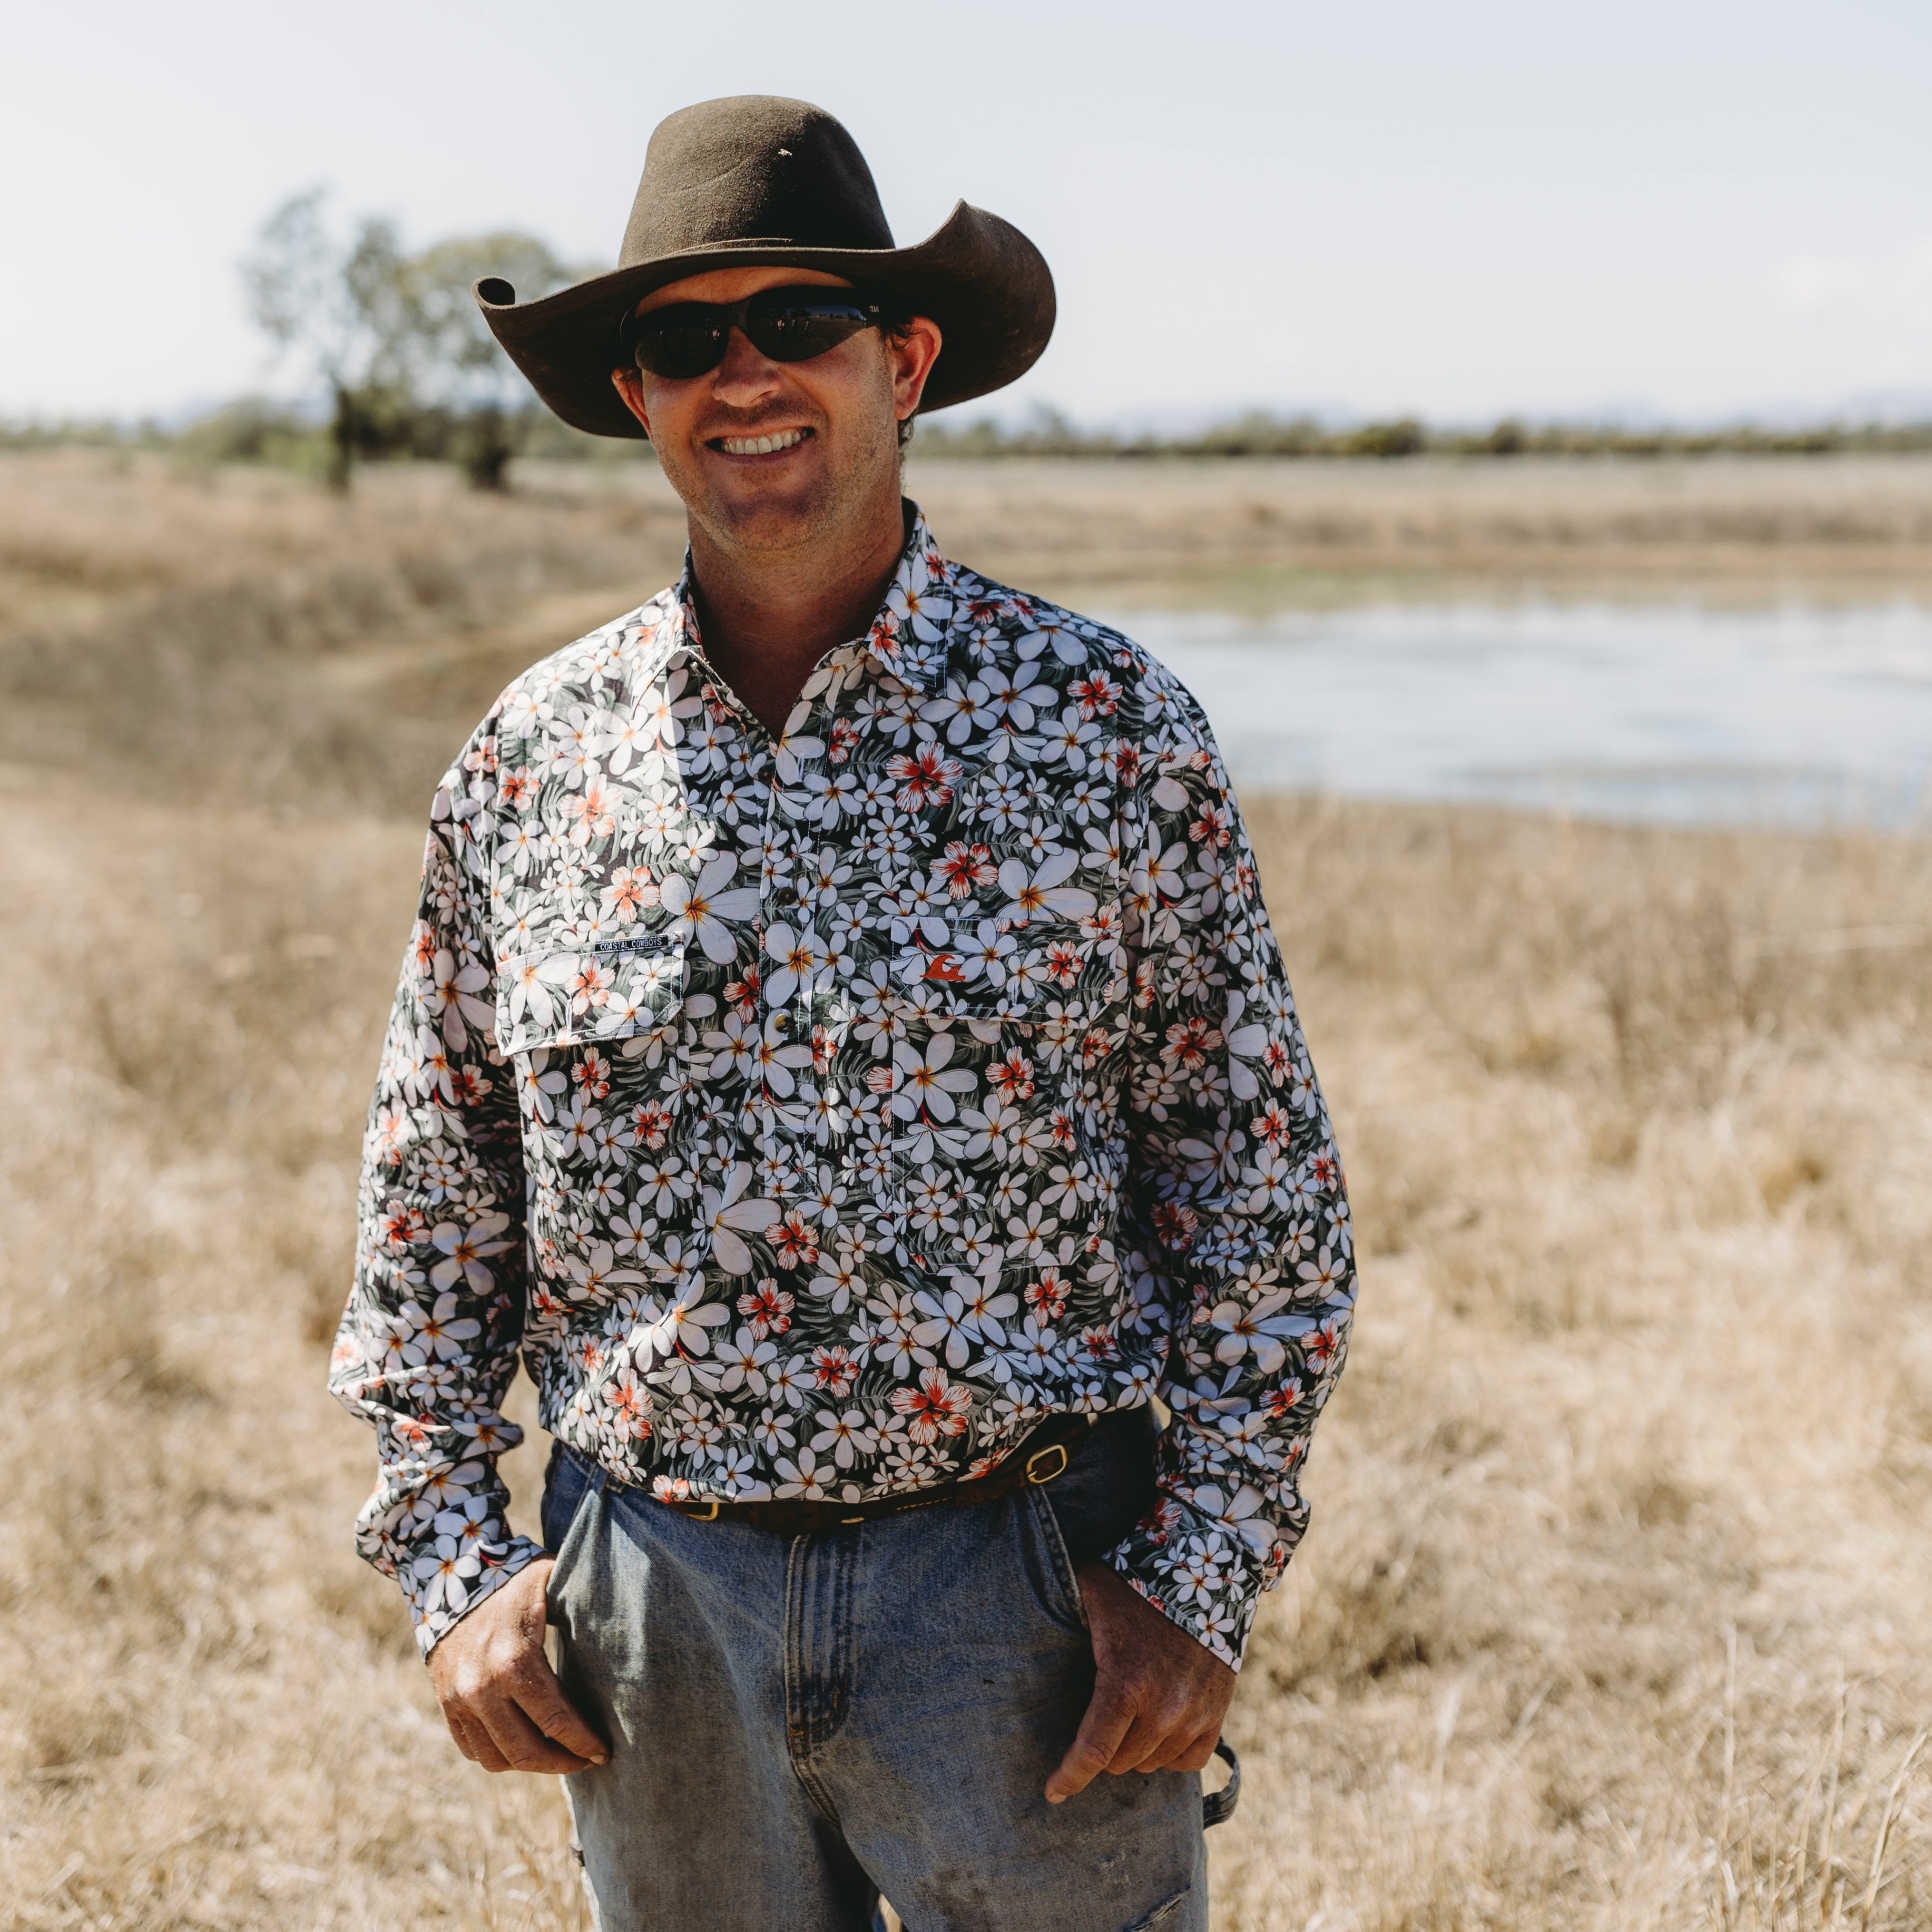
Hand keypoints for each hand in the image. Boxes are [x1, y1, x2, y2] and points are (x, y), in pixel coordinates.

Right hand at [426, 1558, 607, 1774]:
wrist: (449, 1579)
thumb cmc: (513, 1581)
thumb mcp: (550, 1582)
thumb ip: (583, 1601)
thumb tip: (627, 1618)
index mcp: (514, 1661)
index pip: (556, 1720)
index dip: (584, 1742)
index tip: (605, 1753)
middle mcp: (482, 1689)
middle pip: (527, 1751)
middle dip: (563, 1762)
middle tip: (587, 1760)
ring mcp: (460, 1702)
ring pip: (499, 1759)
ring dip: (532, 1765)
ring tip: (559, 1756)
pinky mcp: (447, 1707)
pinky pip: (475, 1750)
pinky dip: (501, 1757)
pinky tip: (526, 1747)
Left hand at [1045, 1561, 1235, 1803]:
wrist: (1206, 1571)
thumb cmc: (1136, 1581)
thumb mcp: (1086, 1587)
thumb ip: (1052, 1603)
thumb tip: (1005, 1605)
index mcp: (1124, 1682)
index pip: (1092, 1753)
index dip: (1069, 1777)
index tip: (1052, 1792)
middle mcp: (1163, 1708)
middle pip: (1119, 1762)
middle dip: (1102, 1752)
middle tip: (1095, 1725)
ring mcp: (1194, 1714)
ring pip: (1151, 1763)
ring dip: (1134, 1751)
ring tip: (1126, 1721)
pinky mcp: (1217, 1713)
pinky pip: (1189, 1761)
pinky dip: (1171, 1754)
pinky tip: (1158, 1732)